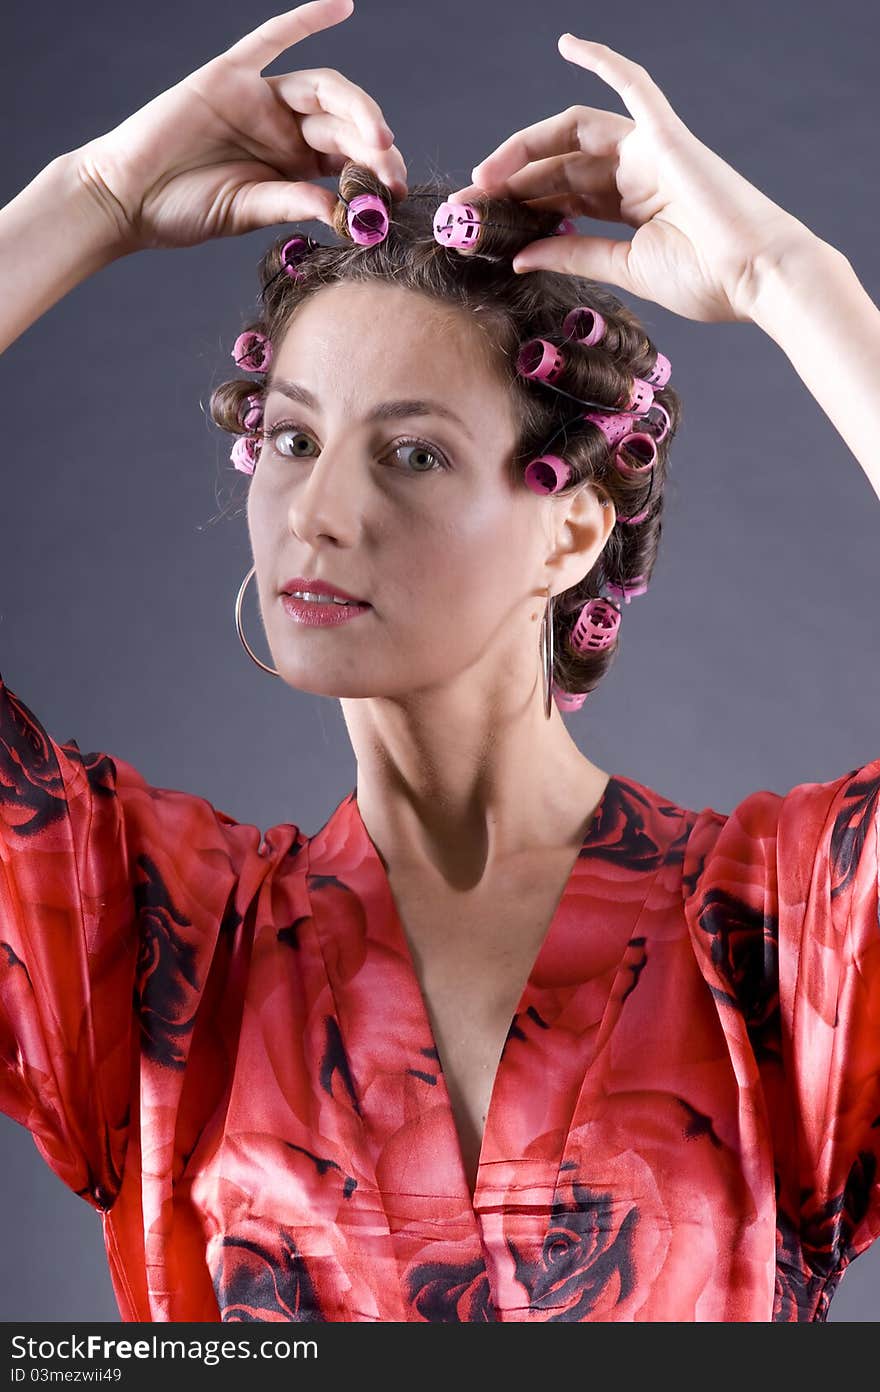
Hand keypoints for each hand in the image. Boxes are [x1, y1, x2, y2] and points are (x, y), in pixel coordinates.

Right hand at [73, 0, 407, 254]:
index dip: (375, 171)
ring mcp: (259, 99)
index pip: (347, 157)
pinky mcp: (229, 75)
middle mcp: (283, 128)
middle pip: (343, 124)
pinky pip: (271, 38)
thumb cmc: (184, 210)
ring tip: (379, 138)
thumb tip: (343, 211)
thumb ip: (294, 203)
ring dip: (357, 108)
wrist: (127, 197)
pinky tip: (343, 4)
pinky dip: (306, 18)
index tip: (395, 193)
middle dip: (373, 146)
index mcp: (294, 164)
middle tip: (391, 170)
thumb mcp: (248, 212)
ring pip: (322, 91)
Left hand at [448, 34, 816, 324]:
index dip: (520, 202)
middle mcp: (638, 173)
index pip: (563, 194)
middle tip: (470, 198)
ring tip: (486, 172)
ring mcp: (653, 151)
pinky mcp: (667, 136)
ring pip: (576, 134)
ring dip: (527, 147)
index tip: (481, 218)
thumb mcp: (626, 268)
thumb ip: (574, 254)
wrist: (760, 278)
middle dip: (512, 179)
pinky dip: (603, 61)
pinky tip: (567, 42)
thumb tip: (520, 253)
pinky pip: (633, 85)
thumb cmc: (708, 280)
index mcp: (632, 208)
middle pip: (561, 164)